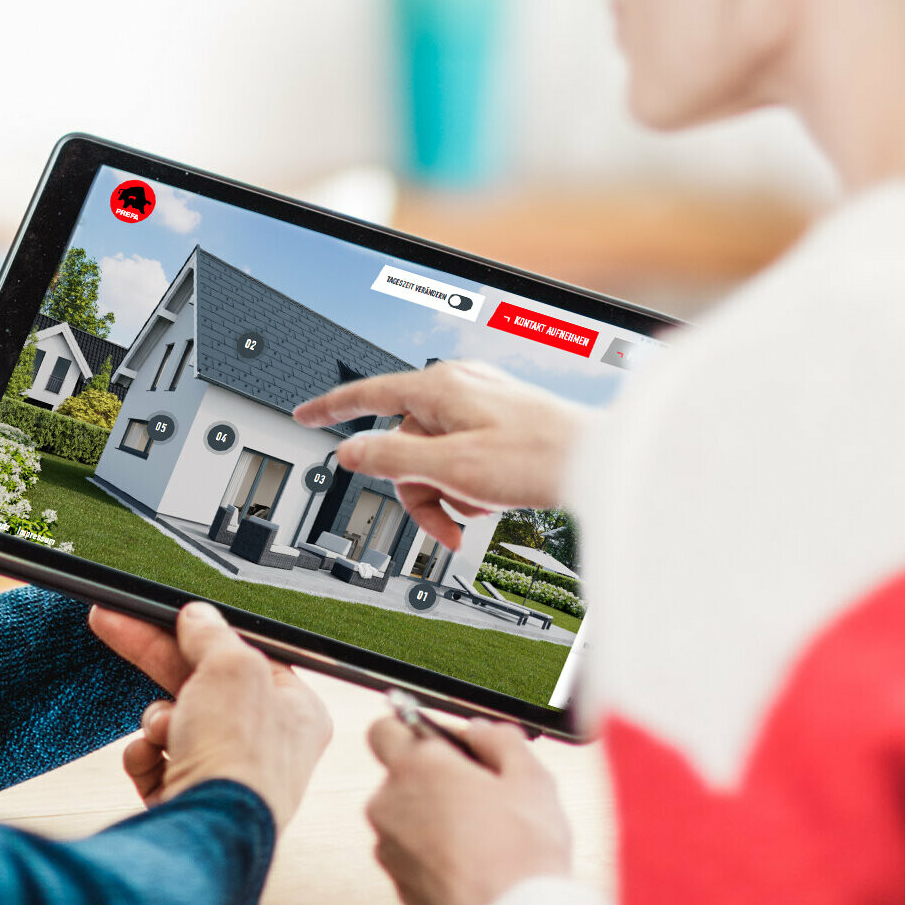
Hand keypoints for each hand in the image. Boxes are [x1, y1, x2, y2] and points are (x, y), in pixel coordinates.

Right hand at [89, 601, 330, 830]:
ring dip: (156, 721)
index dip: (202, 634)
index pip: (243, 657)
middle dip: (156, 659)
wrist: (204, 830)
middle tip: (113, 624)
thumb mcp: (231, 667)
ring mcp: (224, 775)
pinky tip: (151, 759)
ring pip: (172, 722)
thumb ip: (213, 634)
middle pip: (200, 684)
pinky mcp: (187, 799)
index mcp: (295, 711)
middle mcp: (264, 745)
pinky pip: (154, 760)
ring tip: (164, 731)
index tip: (166, 615)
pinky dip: (144, 756)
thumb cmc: (238, 756)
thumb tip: (198, 616)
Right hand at [293, 360, 590, 547]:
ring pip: (433, 452)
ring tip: (480, 505)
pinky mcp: (499, 418)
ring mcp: (480, 400)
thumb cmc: (537, 459)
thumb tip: (349, 451)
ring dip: (447, 488)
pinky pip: (461, 452)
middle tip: (445, 519)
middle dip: (417, 486)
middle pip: (403, 441)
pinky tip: (494, 496)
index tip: (305, 414)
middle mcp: (456, 385)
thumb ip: (393, 458)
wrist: (599, 463)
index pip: (368, 393)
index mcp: (438, 386)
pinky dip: (469, 481)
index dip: (332, 408)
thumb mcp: (451, 467)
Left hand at [366, 714, 572, 904]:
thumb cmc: (521, 850)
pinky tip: (472, 862)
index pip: (386, 727)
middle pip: (398, 775)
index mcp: (416, 766)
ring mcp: (390, 848)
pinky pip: (412, 854)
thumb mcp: (529, 777)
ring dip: (433, 817)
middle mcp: (390, 803)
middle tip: (477, 790)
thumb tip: (479, 730)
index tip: (444, 742)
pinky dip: (433, 852)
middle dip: (431, 777)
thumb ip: (499, 739)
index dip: (414, 729)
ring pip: (406, 817)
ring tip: (482, 832)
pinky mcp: (399, 884)